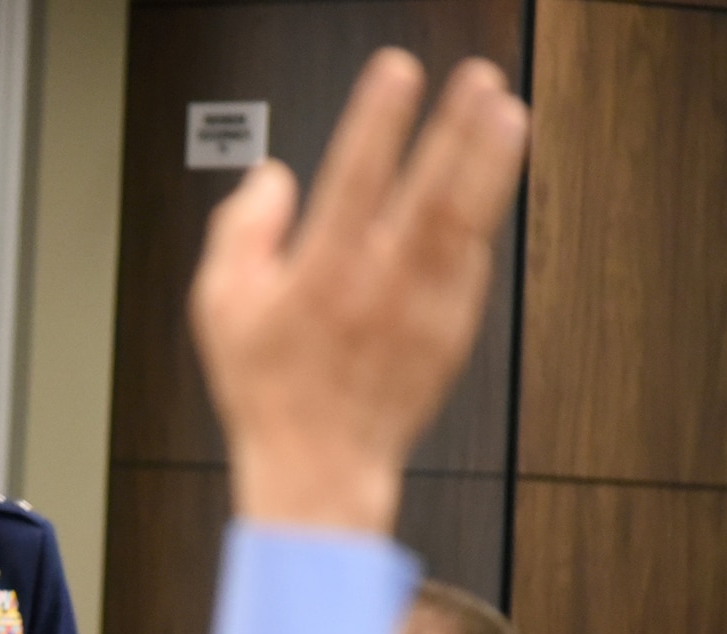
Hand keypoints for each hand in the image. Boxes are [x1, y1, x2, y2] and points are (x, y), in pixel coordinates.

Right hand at [190, 49, 528, 534]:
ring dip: (491, 166)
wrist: (318, 466)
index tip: (396, 74)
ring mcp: (421, 312)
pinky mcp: (449, 333)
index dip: (376, 122)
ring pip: (465, 226)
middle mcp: (376, 290)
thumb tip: (270, 181)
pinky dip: (481, 222)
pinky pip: (470, 267)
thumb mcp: (218, 309)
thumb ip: (239, 232)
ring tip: (508, 116)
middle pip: (427, 194)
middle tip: (479, 82)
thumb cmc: (268, 390)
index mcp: (319, 277)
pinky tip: (490, 189)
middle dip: (456, 131)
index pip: (352, 181)